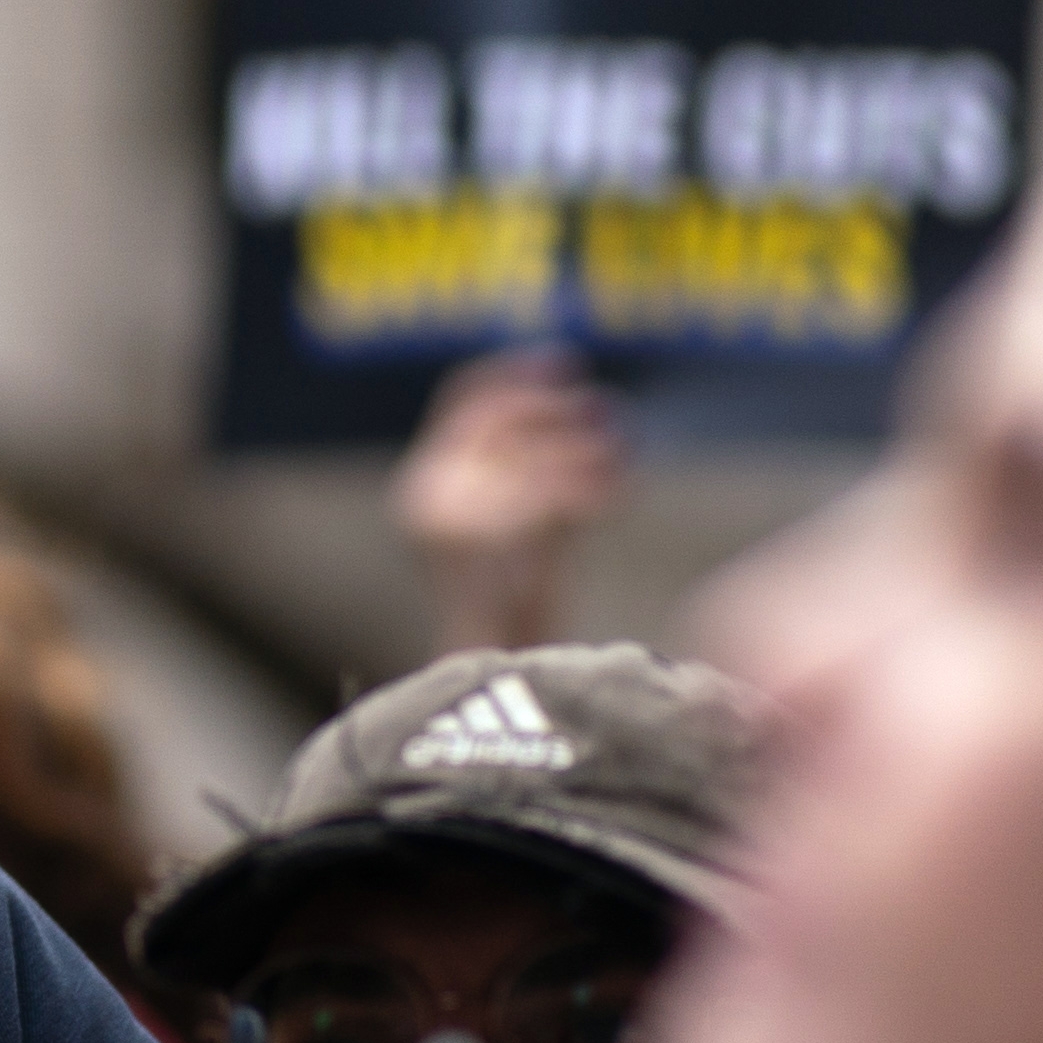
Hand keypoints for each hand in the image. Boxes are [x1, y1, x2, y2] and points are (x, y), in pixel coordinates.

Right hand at [393, 347, 627, 654]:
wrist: (495, 679)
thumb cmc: (511, 613)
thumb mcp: (512, 527)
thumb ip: (529, 472)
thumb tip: (585, 408)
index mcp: (420, 487)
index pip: (463, 398)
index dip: (516, 372)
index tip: (565, 362)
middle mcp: (428, 497)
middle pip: (503, 418)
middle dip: (560, 410)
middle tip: (608, 413)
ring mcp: (454, 521)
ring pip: (533, 457)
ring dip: (586, 454)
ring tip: (622, 460)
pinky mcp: (492, 545)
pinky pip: (552, 496)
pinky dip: (593, 490)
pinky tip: (619, 494)